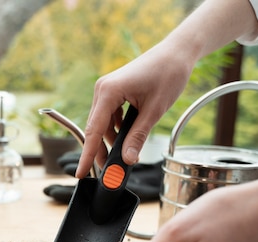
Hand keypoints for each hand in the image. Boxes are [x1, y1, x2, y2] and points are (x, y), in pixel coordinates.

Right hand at [75, 42, 194, 177]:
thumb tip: (127, 160)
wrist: (177, 52)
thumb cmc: (168, 74)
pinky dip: (115, 129)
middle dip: (100, 151)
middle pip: (95, 129)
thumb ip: (138, 136)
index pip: (93, 131)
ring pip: (102, 124)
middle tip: (109, 172)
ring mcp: (106, 89)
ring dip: (110, 141)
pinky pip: (108, 116)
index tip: (80, 173)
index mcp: (108, 92)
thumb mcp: (154, 111)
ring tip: (121, 157)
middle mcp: (102, 89)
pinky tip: (126, 139)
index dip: (87, 155)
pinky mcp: (113, 91)